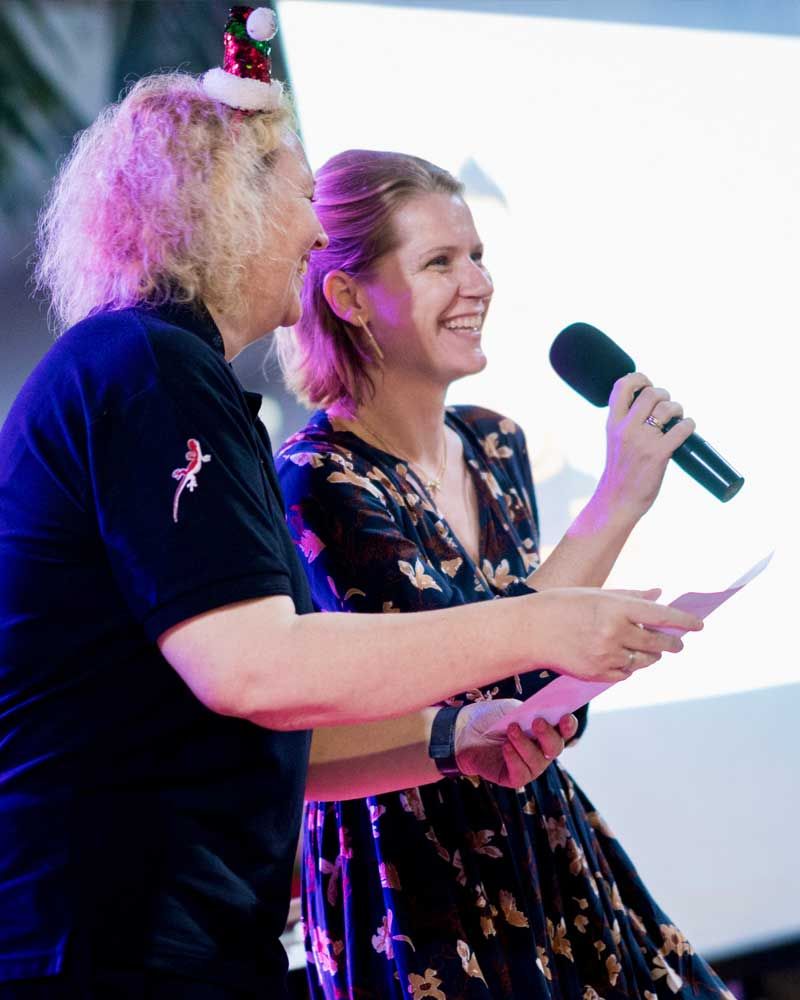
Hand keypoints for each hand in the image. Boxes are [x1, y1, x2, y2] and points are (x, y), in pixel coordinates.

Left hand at [454, 699, 578, 787]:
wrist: (464, 732)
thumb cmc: (491, 718)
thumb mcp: (512, 709)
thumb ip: (529, 712)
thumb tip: (543, 714)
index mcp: (547, 731)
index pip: (565, 730)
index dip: (569, 725)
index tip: (565, 717)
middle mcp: (542, 751)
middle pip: (556, 747)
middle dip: (548, 735)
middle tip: (537, 722)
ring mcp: (530, 767)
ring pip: (538, 761)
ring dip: (525, 744)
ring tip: (511, 729)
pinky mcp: (514, 778)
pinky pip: (521, 773)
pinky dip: (514, 758)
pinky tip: (505, 747)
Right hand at [535, 586, 701, 682]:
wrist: (529, 631)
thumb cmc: (562, 605)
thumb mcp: (596, 594)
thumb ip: (631, 596)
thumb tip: (660, 594)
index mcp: (615, 608)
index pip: (660, 616)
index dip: (683, 620)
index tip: (699, 624)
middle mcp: (614, 633)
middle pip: (657, 642)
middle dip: (672, 643)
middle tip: (678, 643)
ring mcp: (605, 656)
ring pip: (643, 660)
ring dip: (651, 655)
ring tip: (650, 650)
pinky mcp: (597, 674)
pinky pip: (625, 673)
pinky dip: (630, 666)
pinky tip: (624, 658)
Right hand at [596, 372, 695, 517]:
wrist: (617, 501)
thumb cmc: (620, 473)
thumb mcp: (615, 441)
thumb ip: (628, 423)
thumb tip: (653, 406)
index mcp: (613, 423)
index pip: (622, 386)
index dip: (639, 378)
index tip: (647, 385)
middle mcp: (626, 428)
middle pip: (651, 393)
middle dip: (664, 395)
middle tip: (668, 407)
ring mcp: (642, 441)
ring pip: (667, 408)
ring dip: (678, 409)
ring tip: (678, 418)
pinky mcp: (658, 455)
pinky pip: (681, 429)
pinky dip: (688, 425)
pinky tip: (687, 429)